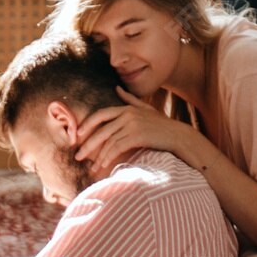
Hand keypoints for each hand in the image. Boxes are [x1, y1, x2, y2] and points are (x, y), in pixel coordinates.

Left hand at [73, 90, 192, 181]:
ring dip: (98, 156)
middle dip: (88, 144)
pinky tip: (103, 166)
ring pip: (108, 141)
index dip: (88, 125)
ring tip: (92, 168)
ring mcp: (132, 124)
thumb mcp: (146, 108)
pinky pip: (117, 147)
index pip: (101, 114)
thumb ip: (130, 99)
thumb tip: (117, 88)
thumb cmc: (162, 124)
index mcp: (126, 108)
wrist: (178, 135)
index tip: (78, 136)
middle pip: (101, 129)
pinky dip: (108, 157)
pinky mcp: (137, 136)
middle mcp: (127, 114)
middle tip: (77, 156)